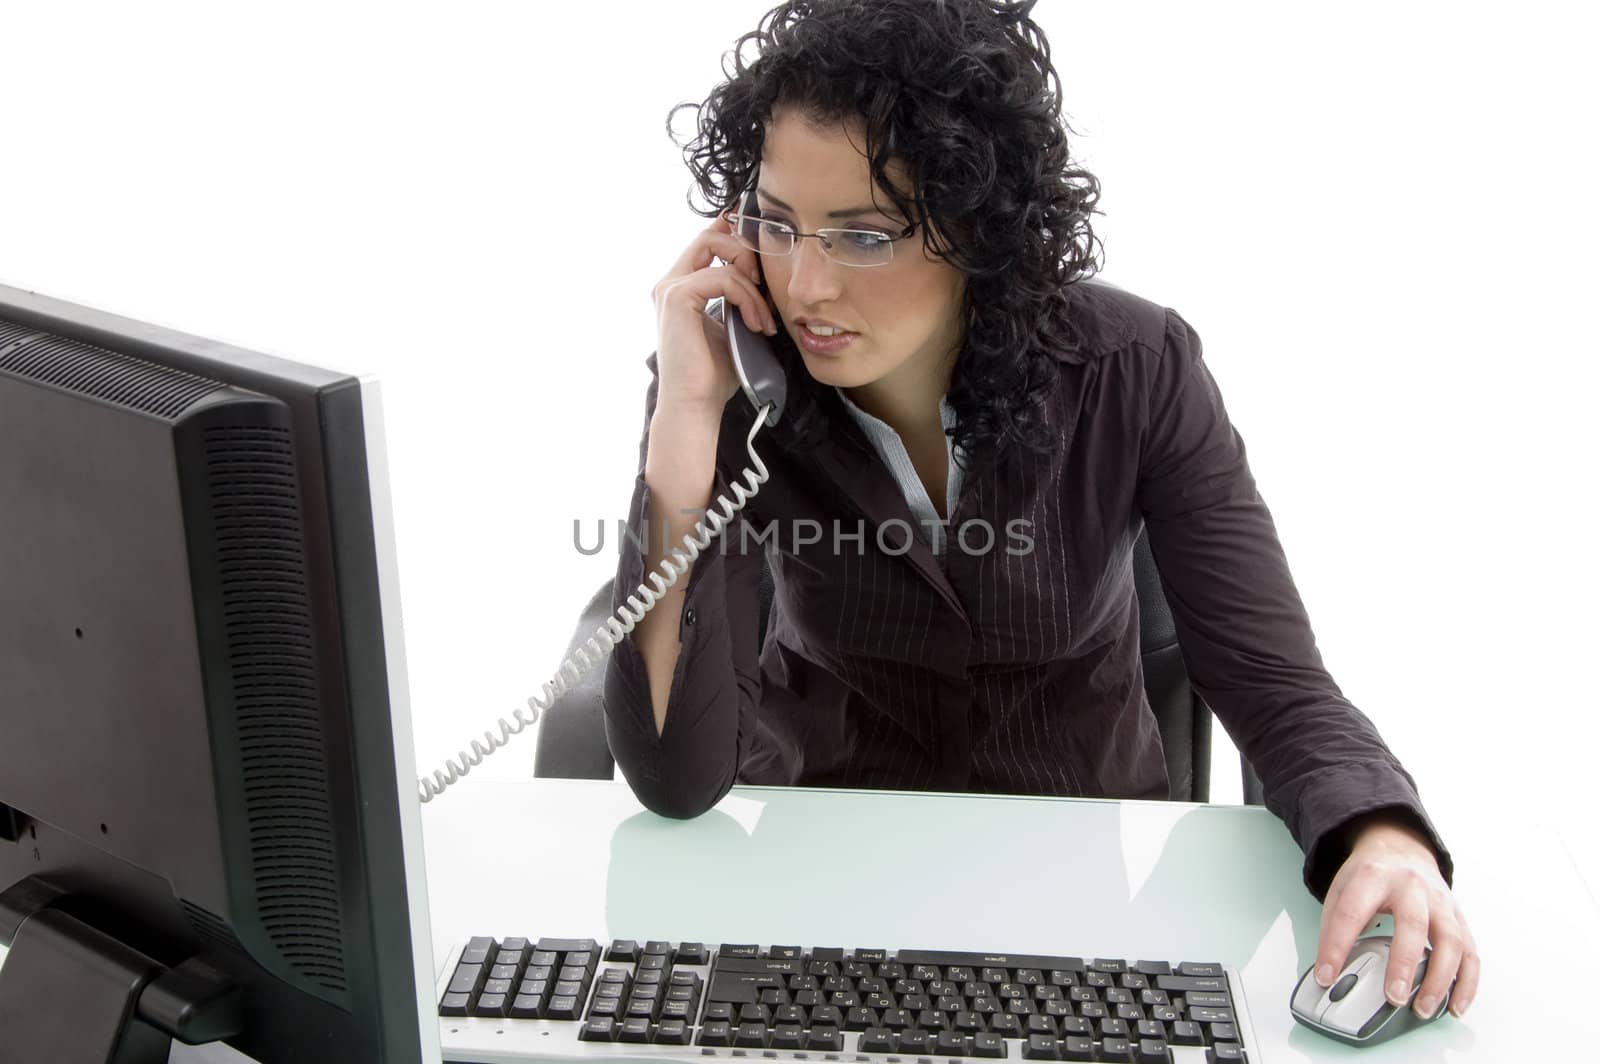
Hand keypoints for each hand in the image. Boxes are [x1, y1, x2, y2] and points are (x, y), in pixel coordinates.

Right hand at [651, 214, 779, 414]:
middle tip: (763, 286)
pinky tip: (755, 323)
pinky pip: (723, 278)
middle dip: (745, 252)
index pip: (707, 243)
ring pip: (719, 252)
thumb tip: (762, 281)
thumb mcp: (732, 328)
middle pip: (711, 236)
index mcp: (680, 289)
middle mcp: (671, 284)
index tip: (763, 260)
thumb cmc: (713, 375)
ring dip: (752, 285)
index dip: (735, 237)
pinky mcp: (678, 298)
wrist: (695, 405)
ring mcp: (671, 289)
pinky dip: (747, 298)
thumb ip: (738, 300)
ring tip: (763, 319)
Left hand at [1315, 812, 1478, 1018]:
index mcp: (1373, 877)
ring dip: (1440, 980)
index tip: (1327, 977)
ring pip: (1450, 941)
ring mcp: (1440, 901)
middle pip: (1413, 924)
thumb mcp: (1341, 888)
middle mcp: (1411, 886)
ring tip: (1424, 1009)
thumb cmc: (1370, 875)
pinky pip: (1470, 953)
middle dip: (1403, 964)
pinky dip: (1466, 983)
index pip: (1351, 913)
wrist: (1400, 848)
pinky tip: (1455, 1005)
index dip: (1336, 947)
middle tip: (1394, 997)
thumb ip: (1333, 926)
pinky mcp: (1459, 917)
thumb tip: (1328, 971)